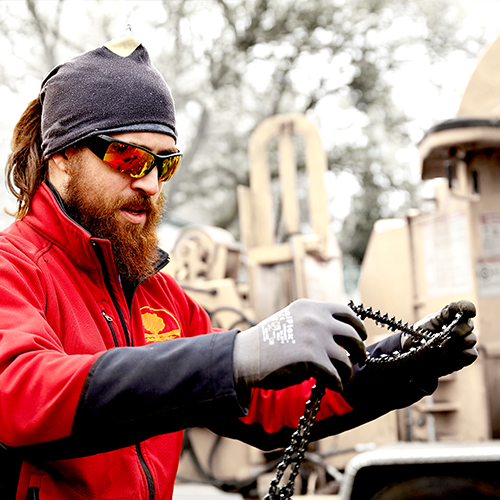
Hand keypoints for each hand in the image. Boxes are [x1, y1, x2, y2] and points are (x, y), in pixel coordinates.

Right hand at [233, 299, 366, 390]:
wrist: (245, 356)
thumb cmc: (267, 343)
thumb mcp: (291, 320)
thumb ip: (313, 322)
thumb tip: (340, 335)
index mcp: (310, 307)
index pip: (345, 311)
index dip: (357, 325)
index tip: (360, 336)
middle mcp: (315, 318)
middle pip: (352, 334)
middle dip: (359, 349)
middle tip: (359, 359)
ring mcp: (315, 337)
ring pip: (346, 357)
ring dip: (347, 370)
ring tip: (343, 376)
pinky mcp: (313, 359)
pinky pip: (336, 374)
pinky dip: (337, 383)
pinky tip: (333, 386)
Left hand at [403, 300, 477, 376]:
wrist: (411, 358)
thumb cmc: (416, 338)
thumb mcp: (425, 324)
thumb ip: (441, 316)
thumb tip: (455, 306)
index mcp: (448, 317)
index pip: (463, 307)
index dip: (468, 307)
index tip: (468, 311)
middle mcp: (457, 328)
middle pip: (469, 324)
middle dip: (461, 328)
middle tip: (452, 334)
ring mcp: (461, 343)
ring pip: (472, 338)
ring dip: (459, 342)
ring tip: (444, 346)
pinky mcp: (463, 357)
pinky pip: (472, 353)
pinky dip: (463, 354)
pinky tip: (449, 354)